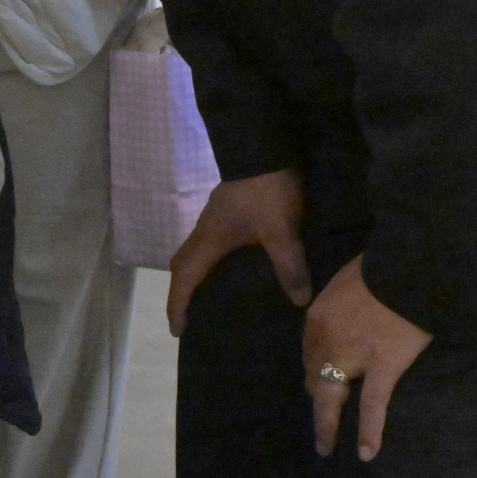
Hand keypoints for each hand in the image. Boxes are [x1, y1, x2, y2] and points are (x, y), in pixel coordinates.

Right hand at [167, 169, 312, 334]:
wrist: (264, 146)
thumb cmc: (266, 190)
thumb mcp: (280, 229)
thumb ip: (288, 265)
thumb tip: (298, 301)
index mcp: (209, 241)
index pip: (184, 279)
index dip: (178, 306)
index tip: (177, 331)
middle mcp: (204, 231)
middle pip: (181, 266)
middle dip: (181, 292)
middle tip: (190, 315)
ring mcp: (214, 220)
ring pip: (194, 254)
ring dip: (195, 276)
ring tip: (210, 297)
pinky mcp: (226, 212)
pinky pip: (209, 246)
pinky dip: (211, 263)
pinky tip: (233, 269)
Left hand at [303, 254, 432, 460]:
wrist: (408, 266)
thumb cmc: (382, 267)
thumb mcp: (346, 282)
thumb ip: (342, 306)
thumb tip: (347, 318)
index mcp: (316, 316)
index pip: (309, 351)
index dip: (315, 367)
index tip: (318, 378)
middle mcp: (326, 340)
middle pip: (314, 376)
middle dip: (316, 395)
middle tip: (320, 415)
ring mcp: (353, 356)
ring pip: (333, 396)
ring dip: (327, 424)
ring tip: (325, 447)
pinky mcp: (383, 367)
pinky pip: (373, 405)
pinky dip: (369, 431)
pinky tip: (366, 453)